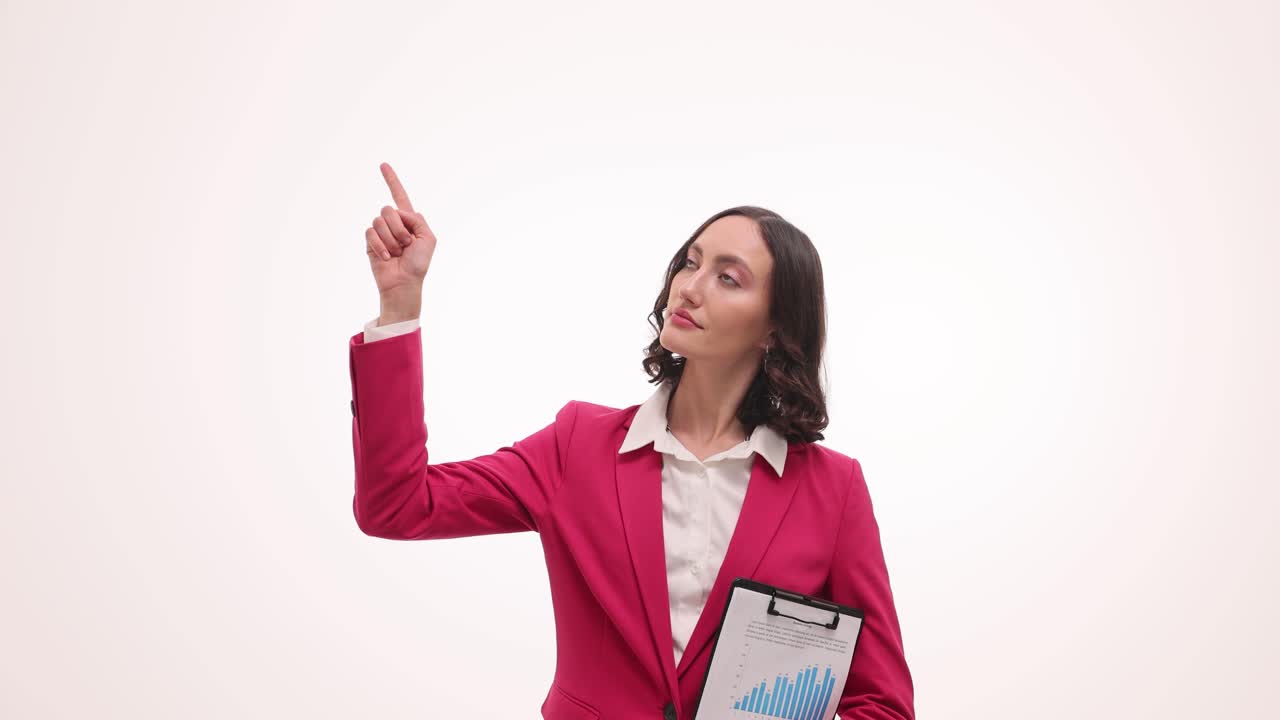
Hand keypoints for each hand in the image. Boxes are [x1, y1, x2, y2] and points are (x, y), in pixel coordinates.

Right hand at [365, 162, 436, 295]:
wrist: (404, 282)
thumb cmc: (418, 263)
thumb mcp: (428, 238)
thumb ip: (416, 218)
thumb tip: (397, 213)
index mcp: (409, 220)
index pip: (399, 196)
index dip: (391, 180)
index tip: (383, 164)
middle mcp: (393, 223)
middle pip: (388, 210)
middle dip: (399, 228)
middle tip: (405, 245)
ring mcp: (380, 232)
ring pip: (379, 221)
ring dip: (391, 239)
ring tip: (396, 253)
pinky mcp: (370, 241)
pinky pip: (371, 232)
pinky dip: (380, 245)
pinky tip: (386, 257)